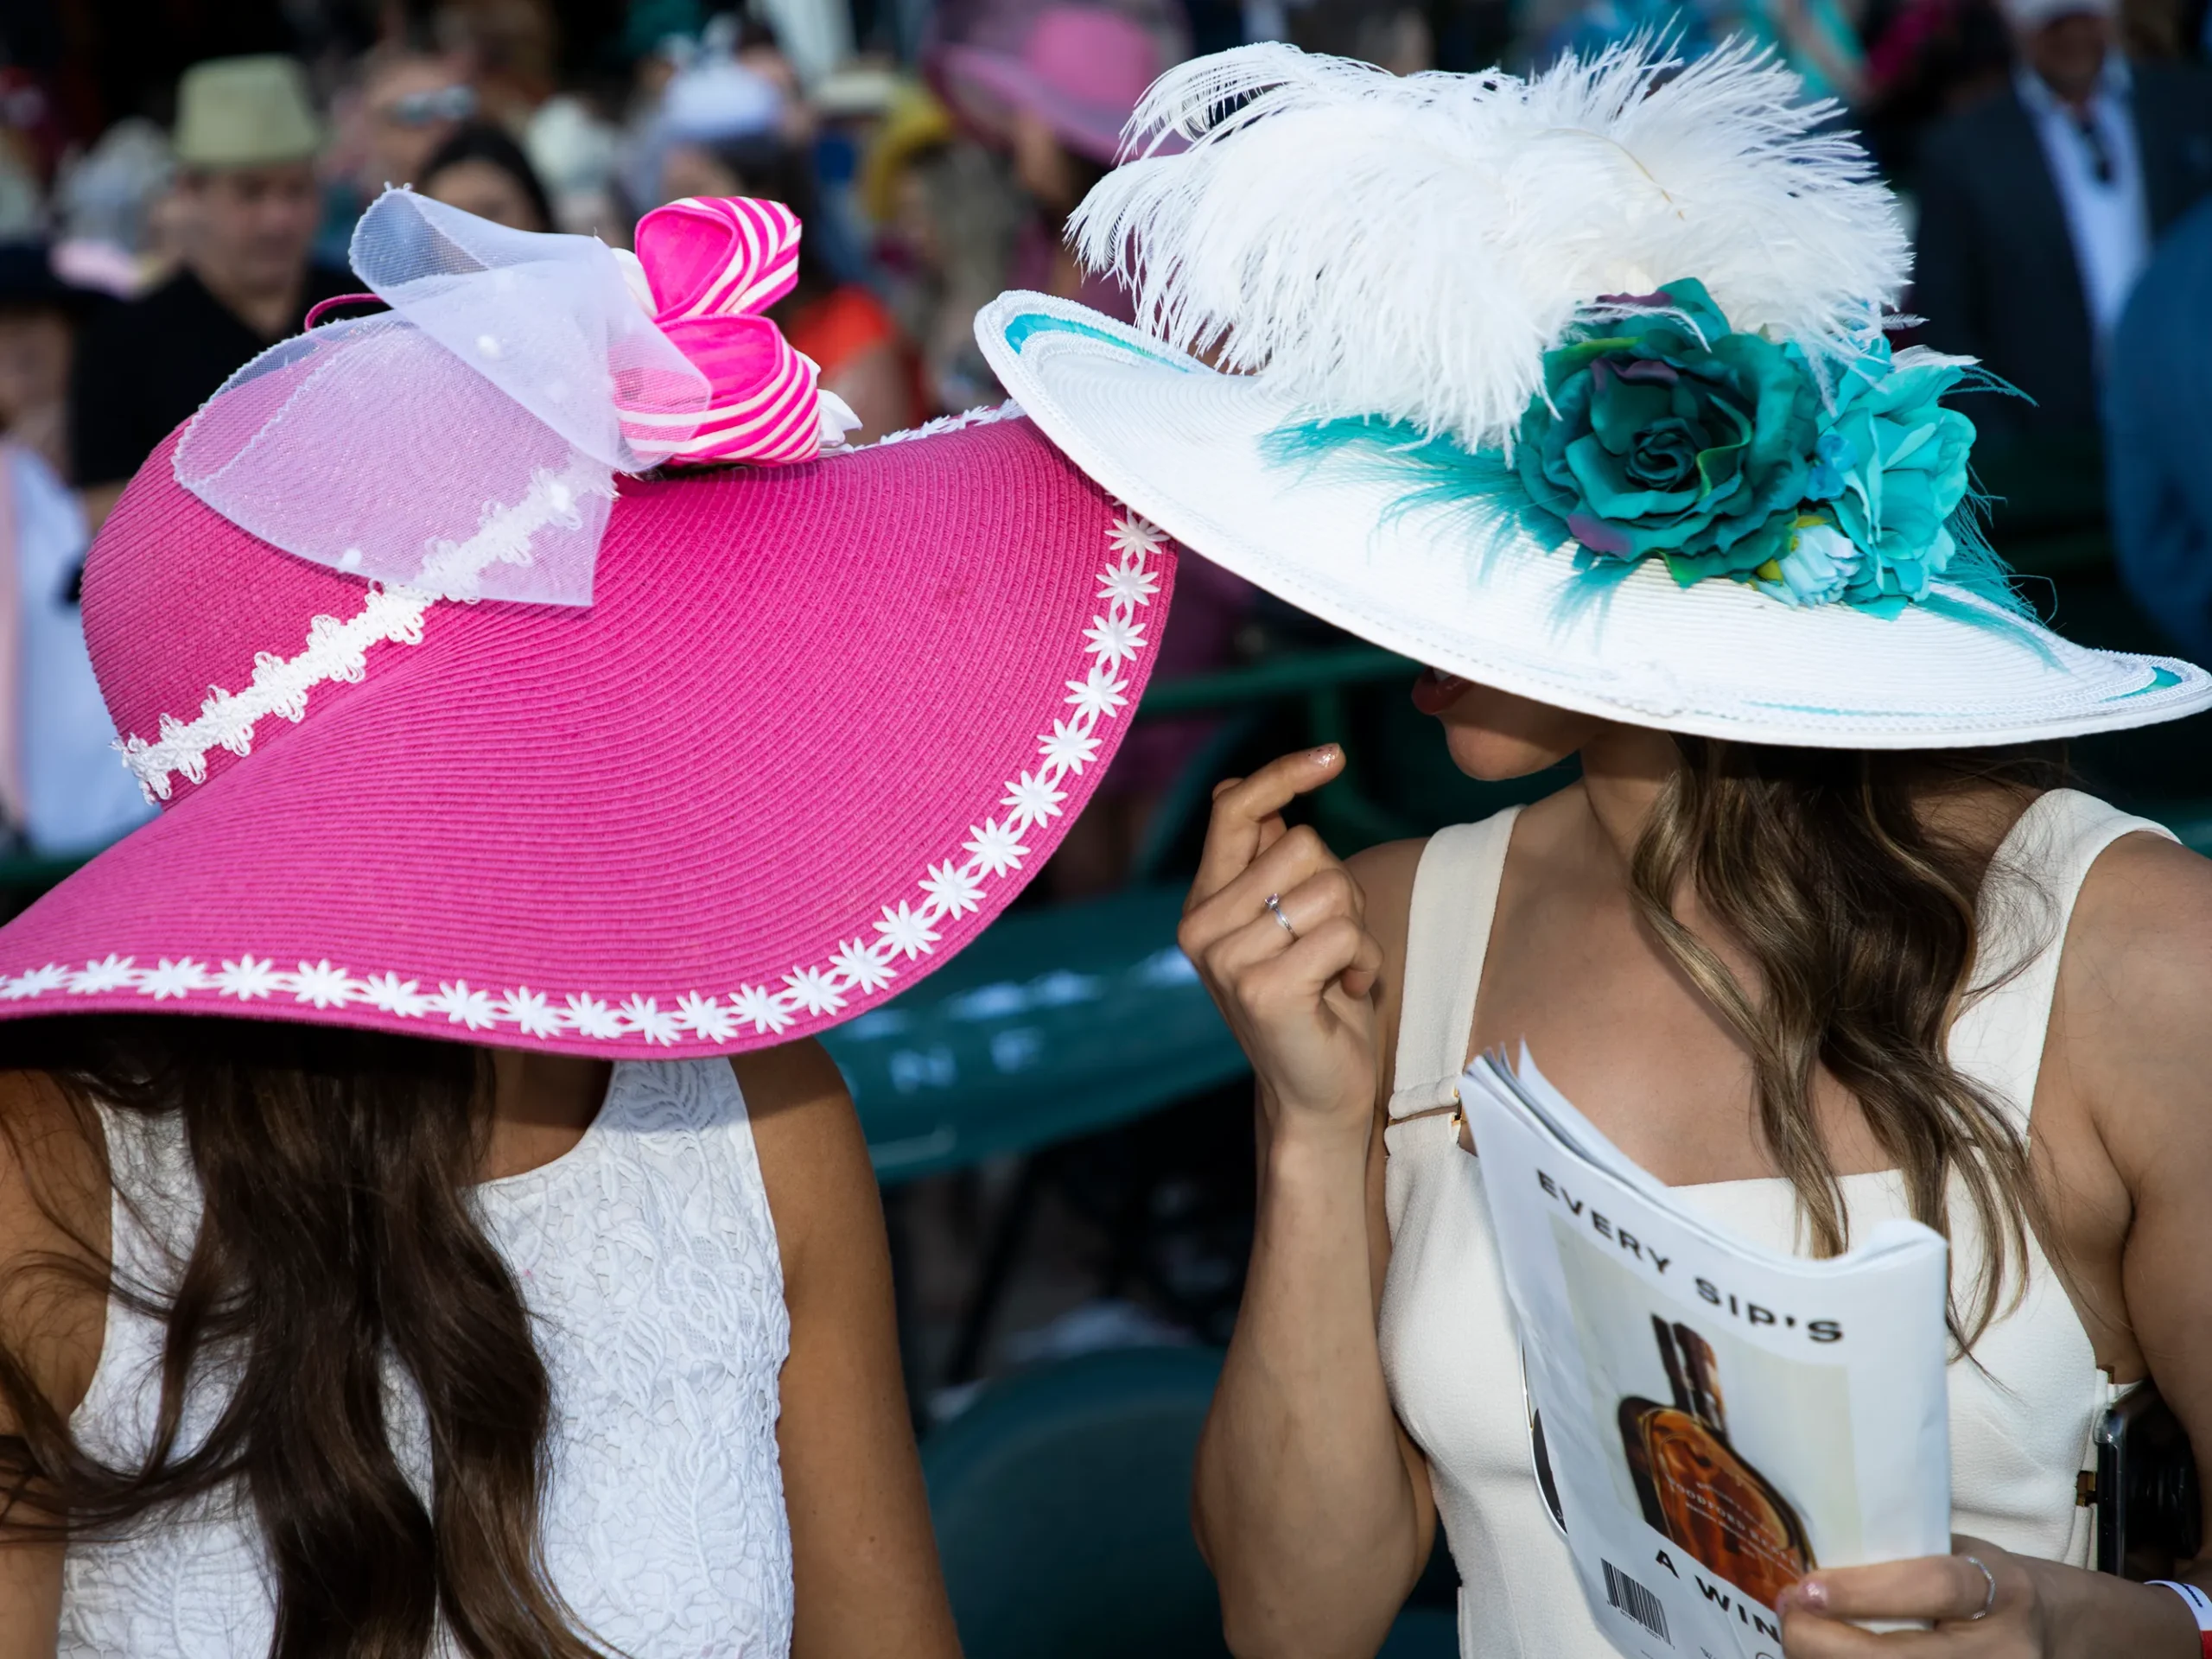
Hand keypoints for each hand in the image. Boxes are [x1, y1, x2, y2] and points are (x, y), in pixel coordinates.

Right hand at [1178, 747, 1383, 1143]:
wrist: (1316, 1094)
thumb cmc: (1315, 1001)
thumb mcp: (1289, 922)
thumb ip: (1267, 864)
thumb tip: (1248, 789)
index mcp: (1204, 901)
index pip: (1235, 809)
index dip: (1284, 773)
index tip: (1335, 756)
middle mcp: (1201, 926)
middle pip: (1304, 844)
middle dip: (1341, 887)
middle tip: (1333, 941)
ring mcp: (1227, 959)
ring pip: (1331, 887)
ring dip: (1357, 929)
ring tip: (1338, 970)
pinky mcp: (1263, 990)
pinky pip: (1343, 934)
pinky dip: (1364, 961)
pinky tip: (1345, 992)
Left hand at [1776, 1536, 2047, 1655]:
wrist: (2051, 1631)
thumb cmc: (1985, 1582)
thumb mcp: (1959, 1553)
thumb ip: (1901, 1554)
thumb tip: (1812, 1554)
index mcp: (2002, 1591)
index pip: (1931, 1588)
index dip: (1863, 1591)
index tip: (1805, 1589)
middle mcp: (2004, 1650)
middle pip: (1898, 1658)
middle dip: (1826, 1644)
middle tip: (1787, 1618)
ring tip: (1798, 1641)